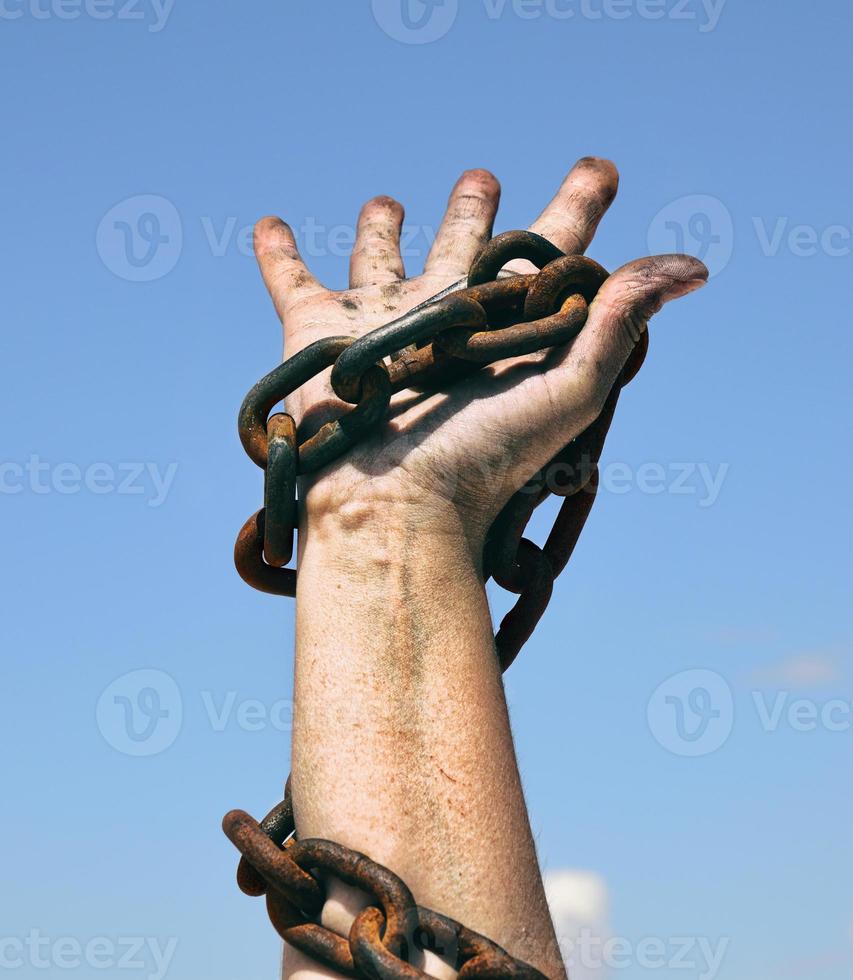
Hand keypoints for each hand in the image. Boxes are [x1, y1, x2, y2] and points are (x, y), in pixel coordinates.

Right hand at [253, 158, 707, 549]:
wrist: (394, 503)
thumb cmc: (485, 457)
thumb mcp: (569, 388)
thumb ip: (621, 320)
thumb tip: (692, 265)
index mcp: (505, 323)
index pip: (550, 249)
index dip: (578, 207)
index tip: (599, 170)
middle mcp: (445, 315)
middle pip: (463, 244)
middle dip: (473, 207)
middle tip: (482, 177)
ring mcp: (381, 321)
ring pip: (380, 255)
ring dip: (380, 225)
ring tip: (385, 201)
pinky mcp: (318, 331)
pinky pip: (292, 279)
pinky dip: (276, 252)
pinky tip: (270, 226)